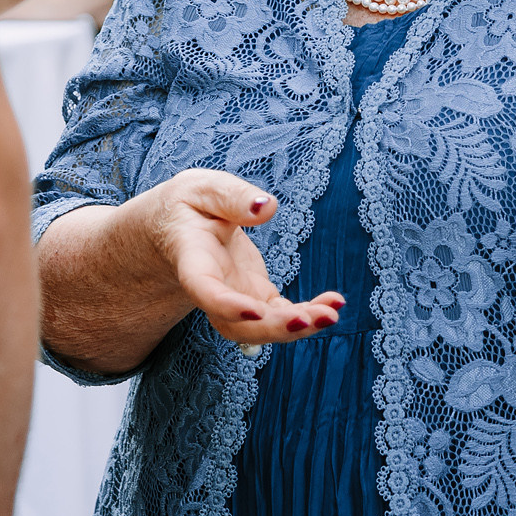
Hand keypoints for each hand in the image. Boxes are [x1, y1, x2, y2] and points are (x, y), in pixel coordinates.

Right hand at [134, 169, 343, 346]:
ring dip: (297, 327)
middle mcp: (213, 289)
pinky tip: (334, 303)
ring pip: (262, 327)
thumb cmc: (190, 205)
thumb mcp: (203, 188)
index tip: (256, 310)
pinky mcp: (256, 296)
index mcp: (193, 258)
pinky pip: (281, 314)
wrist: (180, 228)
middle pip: (237, 324)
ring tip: (331, 313)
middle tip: (313, 319)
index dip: (226, 305)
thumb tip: (267, 207)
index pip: (203, 289)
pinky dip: (308, 314)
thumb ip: (231, 196)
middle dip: (275, 327)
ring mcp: (235, 298)